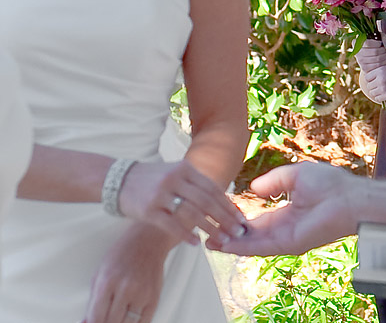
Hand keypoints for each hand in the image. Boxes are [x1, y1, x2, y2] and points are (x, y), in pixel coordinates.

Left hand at [83, 224, 167, 322]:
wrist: (148, 239)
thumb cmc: (123, 252)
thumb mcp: (100, 272)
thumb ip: (92, 301)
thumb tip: (86, 322)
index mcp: (107, 282)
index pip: (95, 319)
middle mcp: (125, 288)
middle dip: (105, 322)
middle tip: (106, 316)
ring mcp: (141, 294)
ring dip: (120, 322)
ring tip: (117, 315)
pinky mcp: (154, 297)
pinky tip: (129, 318)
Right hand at [119, 160, 245, 245]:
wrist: (119, 180)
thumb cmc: (153, 179)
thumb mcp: (176, 172)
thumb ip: (196, 183)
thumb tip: (223, 199)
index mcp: (184, 169)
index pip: (212, 188)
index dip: (228, 204)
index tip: (240, 218)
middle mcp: (175, 179)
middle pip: (206, 201)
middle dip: (224, 218)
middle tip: (237, 232)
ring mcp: (161, 194)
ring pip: (191, 213)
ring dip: (210, 228)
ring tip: (222, 240)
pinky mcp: (148, 210)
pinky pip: (171, 224)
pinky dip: (185, 234)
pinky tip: (196, 243)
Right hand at [209, 161, 385, 255]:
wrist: (347, 197)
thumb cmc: (329, 184)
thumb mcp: (294, 175)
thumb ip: (273, 181)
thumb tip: (254, 188)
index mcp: (288, 212)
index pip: (259, 220)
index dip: (240, 219)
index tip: (221, 216)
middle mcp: (285, 228)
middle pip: (252, 235)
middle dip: (231, 234)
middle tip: (208, 232)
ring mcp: (286, 238)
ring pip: (253, 244)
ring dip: (231, 242)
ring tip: (210, 240)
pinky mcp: (289, 244)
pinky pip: (261, 247)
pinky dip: (243, 246)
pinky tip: (226, 244)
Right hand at [355, 39, 385, 73]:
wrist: (369, 57)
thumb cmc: (374, 45)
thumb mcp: (376, 38)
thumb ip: (384, 38)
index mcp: (355, 43)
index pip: (368, 43)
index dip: (377, 43)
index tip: (381, 43)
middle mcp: (357, 53)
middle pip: (375, 51)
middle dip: (383, 50)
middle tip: (385, 50)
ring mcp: (360, 61)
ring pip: (377, 58)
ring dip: (385, 56)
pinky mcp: (365, 68)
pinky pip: (377, 65)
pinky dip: (384, 62)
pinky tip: (384, 60)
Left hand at [362, 61, 385, 102]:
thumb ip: (380, 65)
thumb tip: (372, 65)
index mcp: (380, 71)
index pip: (367, 77)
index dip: (370, 79)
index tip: (374, 79)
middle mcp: (380, 79)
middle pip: (369, 86)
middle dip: (373, 86)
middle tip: (378, 86)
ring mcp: (383, 88)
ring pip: (372, 93)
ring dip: (376, 92)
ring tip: (381, 90)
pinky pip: (377, 98)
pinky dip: (380, 97)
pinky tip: (384, 94)